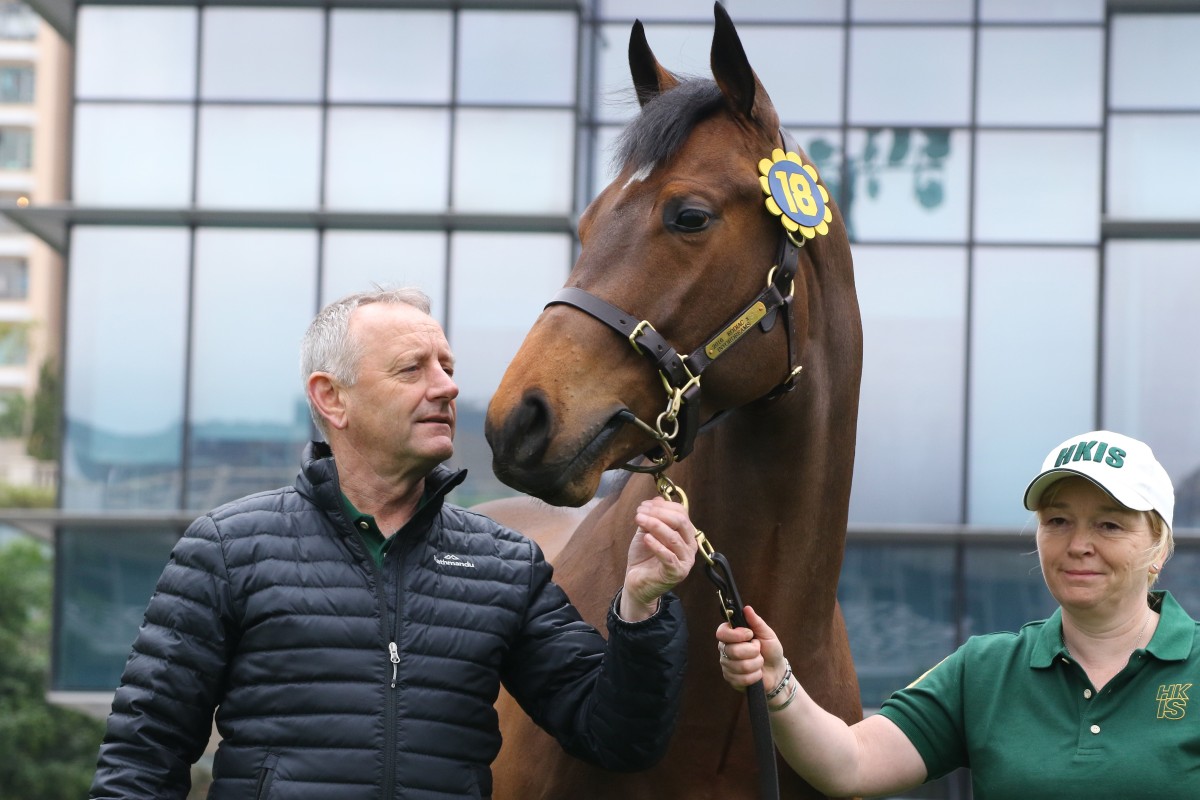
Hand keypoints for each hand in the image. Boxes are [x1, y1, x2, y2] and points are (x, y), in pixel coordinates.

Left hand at [619, 497, 698, 620]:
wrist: (636, 582)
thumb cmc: (643, 557)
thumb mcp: (646, 532)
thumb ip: (653, 517)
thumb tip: (657, 498)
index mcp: (685, 534)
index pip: (681, 513)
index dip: (662, 506)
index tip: (643, 505)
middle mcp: (689, 546)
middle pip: (681, 522)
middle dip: (659, 513)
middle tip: (640, 512)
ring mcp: (685, 561)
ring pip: (674, 538)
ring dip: (655, 525)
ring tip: (639, 519)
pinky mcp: (677, 573)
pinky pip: (669, 556)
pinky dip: (656, 545)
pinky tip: (645, 538)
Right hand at [716, 605, 786, 690]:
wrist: (776, 671)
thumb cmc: (770, 650)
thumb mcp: (767, 634)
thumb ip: (756, 621)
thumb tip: (746, 608)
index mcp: (731, 635)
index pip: (721, 633)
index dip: (736, 634)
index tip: (750, 634)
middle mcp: (725, 649)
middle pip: (733, 651)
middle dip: (753, 652)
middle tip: (759, 650)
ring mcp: (727, 665)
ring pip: (740, 666)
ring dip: (756, 664)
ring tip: (759, 662)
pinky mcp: (730, 679)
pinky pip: (741, 679)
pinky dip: (754, 676)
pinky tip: (757, 673)